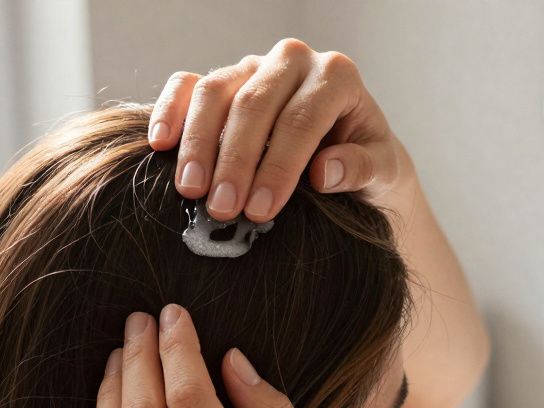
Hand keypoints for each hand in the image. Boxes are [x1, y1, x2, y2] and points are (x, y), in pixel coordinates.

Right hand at [147, 38, 410, 221]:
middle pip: (254, 104)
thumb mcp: (382, 172)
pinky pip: (187, 85)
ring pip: (216, 92)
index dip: (279, 166)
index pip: (301, 119)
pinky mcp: (224, 81)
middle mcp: (293, 61)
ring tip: (192, 190)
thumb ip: (360, 169)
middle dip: (236, 160)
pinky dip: (170, 111)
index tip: (260, 211)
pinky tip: (161, 145)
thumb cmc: (364, 163)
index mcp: (336, 77)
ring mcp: (253, 68)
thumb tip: (322, 173)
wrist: (350, 153)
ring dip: (199, 144)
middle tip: (223, 210)